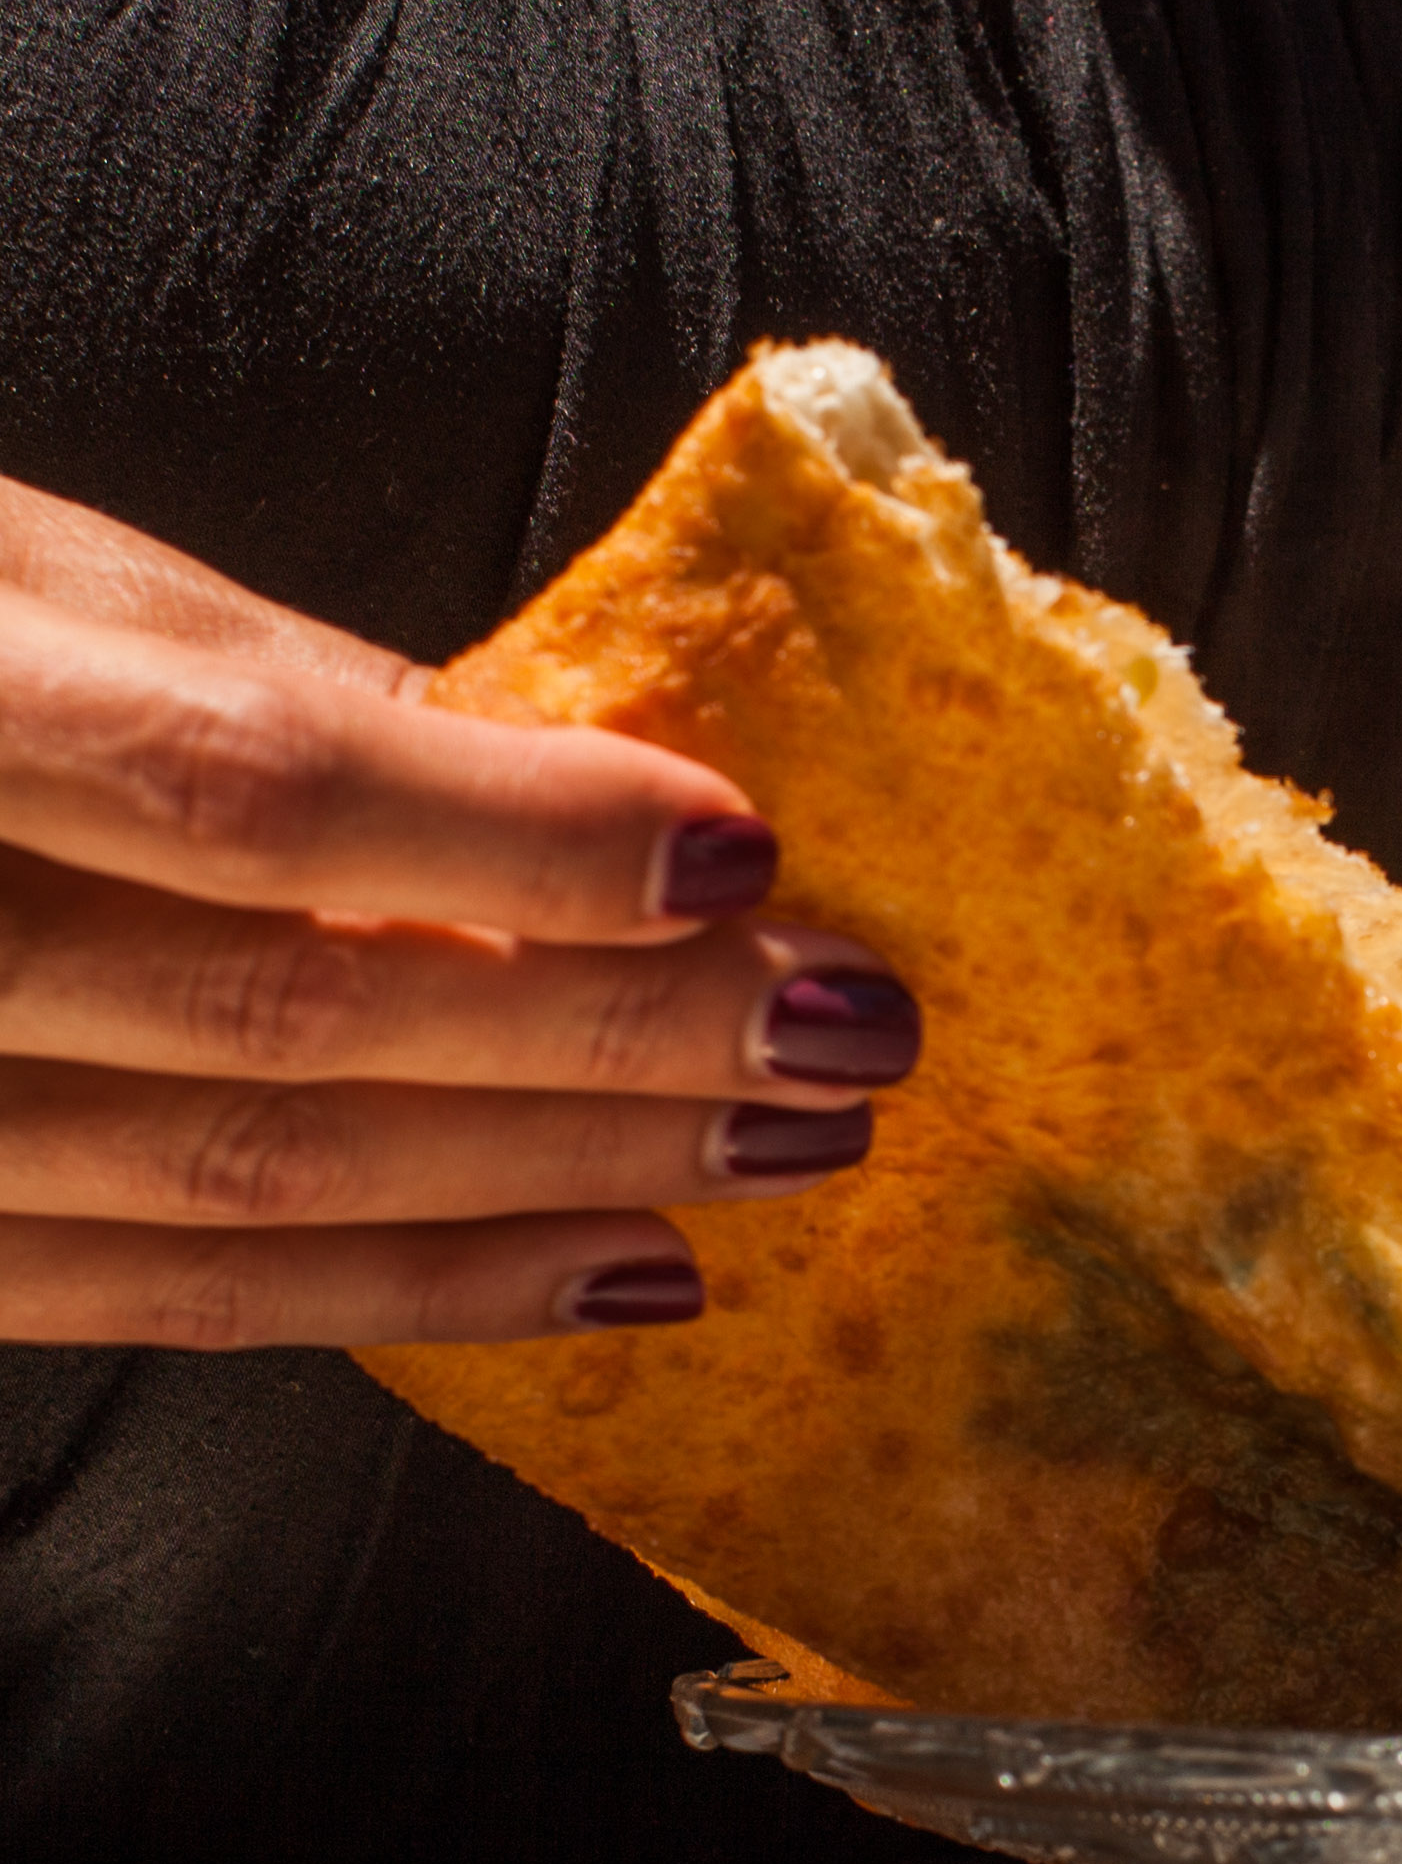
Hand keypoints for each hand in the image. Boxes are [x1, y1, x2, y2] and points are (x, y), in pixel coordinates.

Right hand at [0, 486, 920, 1348]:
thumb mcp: (12, 563)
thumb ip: (259, 678)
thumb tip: (561, 774)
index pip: (243, 784)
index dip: (511, 829)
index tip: (742, 855)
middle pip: (285, 1015)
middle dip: (611, 1034)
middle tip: (855, 1027)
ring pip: (252, 1190)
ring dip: (562, 1180)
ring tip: (793, 1152)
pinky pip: (173, 1300)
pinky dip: (418, 1291)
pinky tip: (619, 1276)